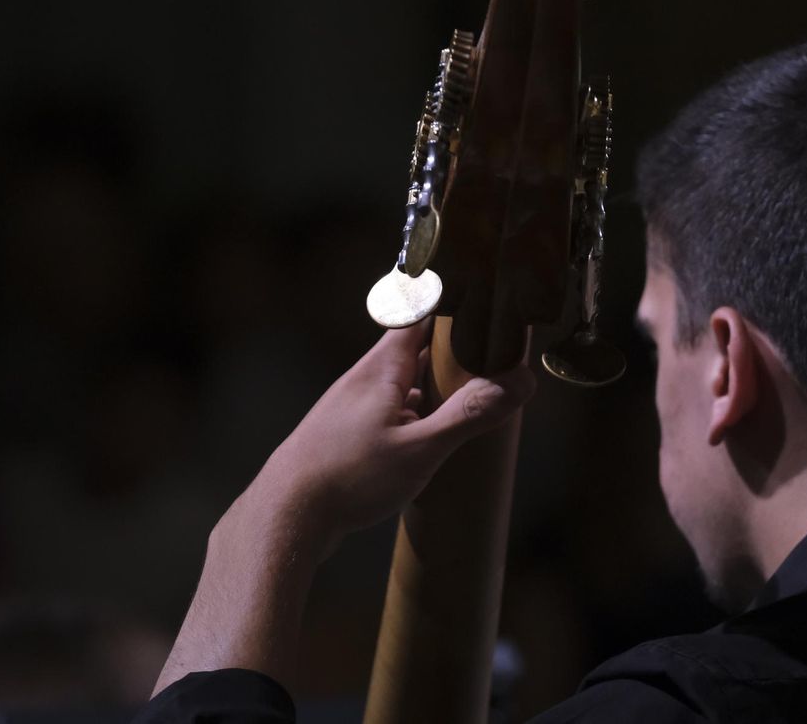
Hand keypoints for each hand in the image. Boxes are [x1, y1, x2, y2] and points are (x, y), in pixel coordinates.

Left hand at [236, 320, 535, 558]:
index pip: (420, 310)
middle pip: (418, 348)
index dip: (453, 298)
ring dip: (436, 386)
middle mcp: (366, 378)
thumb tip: (520, 381)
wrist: (287, 516)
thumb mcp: (419, 449)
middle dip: (456, 350)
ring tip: (475, 396)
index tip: (488, 291)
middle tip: (498, 353)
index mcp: (383, 366)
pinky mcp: (348, 435)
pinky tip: (431, 438)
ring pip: (405, 383)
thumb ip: (469, 415)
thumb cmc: (348, 477)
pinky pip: (392, 412)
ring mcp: (354, 406)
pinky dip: (417, 415)